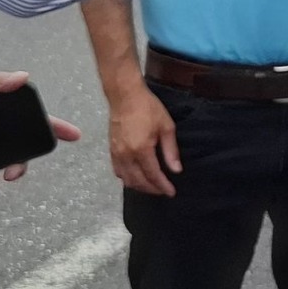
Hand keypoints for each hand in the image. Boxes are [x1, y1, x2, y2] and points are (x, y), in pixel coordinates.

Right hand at [107, 80, 180, 196]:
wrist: (125, 95)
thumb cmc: (148, 108)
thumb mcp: (166, 127)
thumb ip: (171, 151)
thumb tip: (176, 170)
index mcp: (141, 149)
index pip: (153, 175)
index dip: (163, 186)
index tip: (172, 193)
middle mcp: (126, 155)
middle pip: (139, 182)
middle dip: (152, 189)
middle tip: (164, 191)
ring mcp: (116, 154)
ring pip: (127, 180)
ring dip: (140, 186)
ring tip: (152, 186)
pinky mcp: (111, 150)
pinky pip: (118, 172)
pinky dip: (128, 179)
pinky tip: (137, 177)